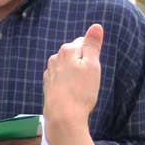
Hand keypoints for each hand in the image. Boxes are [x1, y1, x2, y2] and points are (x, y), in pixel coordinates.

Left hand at [42, 24, 102, 143]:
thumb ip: (93, 44)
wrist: (63, 118)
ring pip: (67, 67)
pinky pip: (61, 79)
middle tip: (88, 81)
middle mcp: (55, 58)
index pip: (83, 42)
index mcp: (67, 50)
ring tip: (80, 90)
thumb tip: (96, 26)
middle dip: (83, 64)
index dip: (92, 55)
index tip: (93, 69)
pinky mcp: (48, 85)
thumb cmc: (81, 92)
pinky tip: (71, 95)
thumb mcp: (92, 66)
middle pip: (74, 54)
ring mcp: (50, 72)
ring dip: (74, 74)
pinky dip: (67, 84)